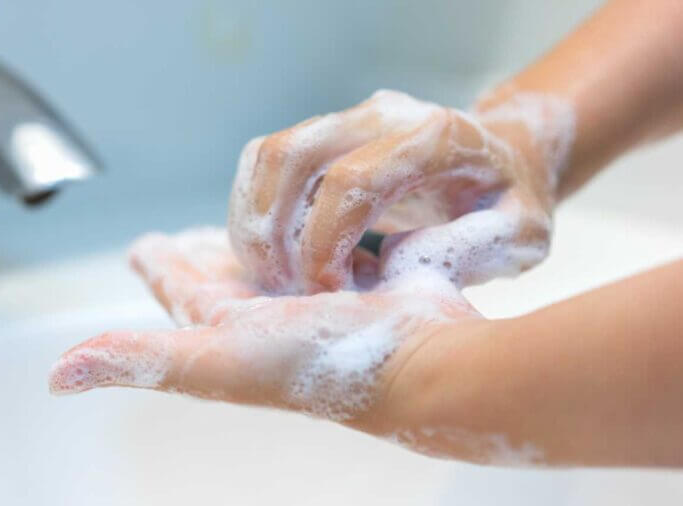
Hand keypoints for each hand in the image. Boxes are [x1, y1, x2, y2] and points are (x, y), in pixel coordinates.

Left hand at [50, 229, 483, 445]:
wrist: (420, 365)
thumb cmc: (318, 366)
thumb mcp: (214, 357)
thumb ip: (138, 358)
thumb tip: (56, 377)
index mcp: (227, 326)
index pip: (180, 286)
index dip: (159, 265)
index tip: (140, 243)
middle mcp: (268, 314)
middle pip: (226, 272)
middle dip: (203, 250)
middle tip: (186, 231)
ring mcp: (317, 297)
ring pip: (277, 255)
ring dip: (262, 236)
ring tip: (251, 219)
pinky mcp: (363, 277)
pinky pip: (329, 243)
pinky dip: (320, 229)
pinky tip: (323, 218)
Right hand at [228, 89, 573, 293]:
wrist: (502, 159)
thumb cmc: (511, 203)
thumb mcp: (523, 235)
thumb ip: (475, 248)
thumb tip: (399, 265)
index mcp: (434, 136)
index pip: (350, 181)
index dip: (325, 245)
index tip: (330, 296)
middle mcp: (382, 115)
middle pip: (291, 156)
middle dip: (272, 234)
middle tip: (286, 291)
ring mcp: (347, 119)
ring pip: (266, 156)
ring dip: (253, 223)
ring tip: (272, 278)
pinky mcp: (324, 136)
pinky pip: (264, 163)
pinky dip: (254, 212)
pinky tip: (275, 256)